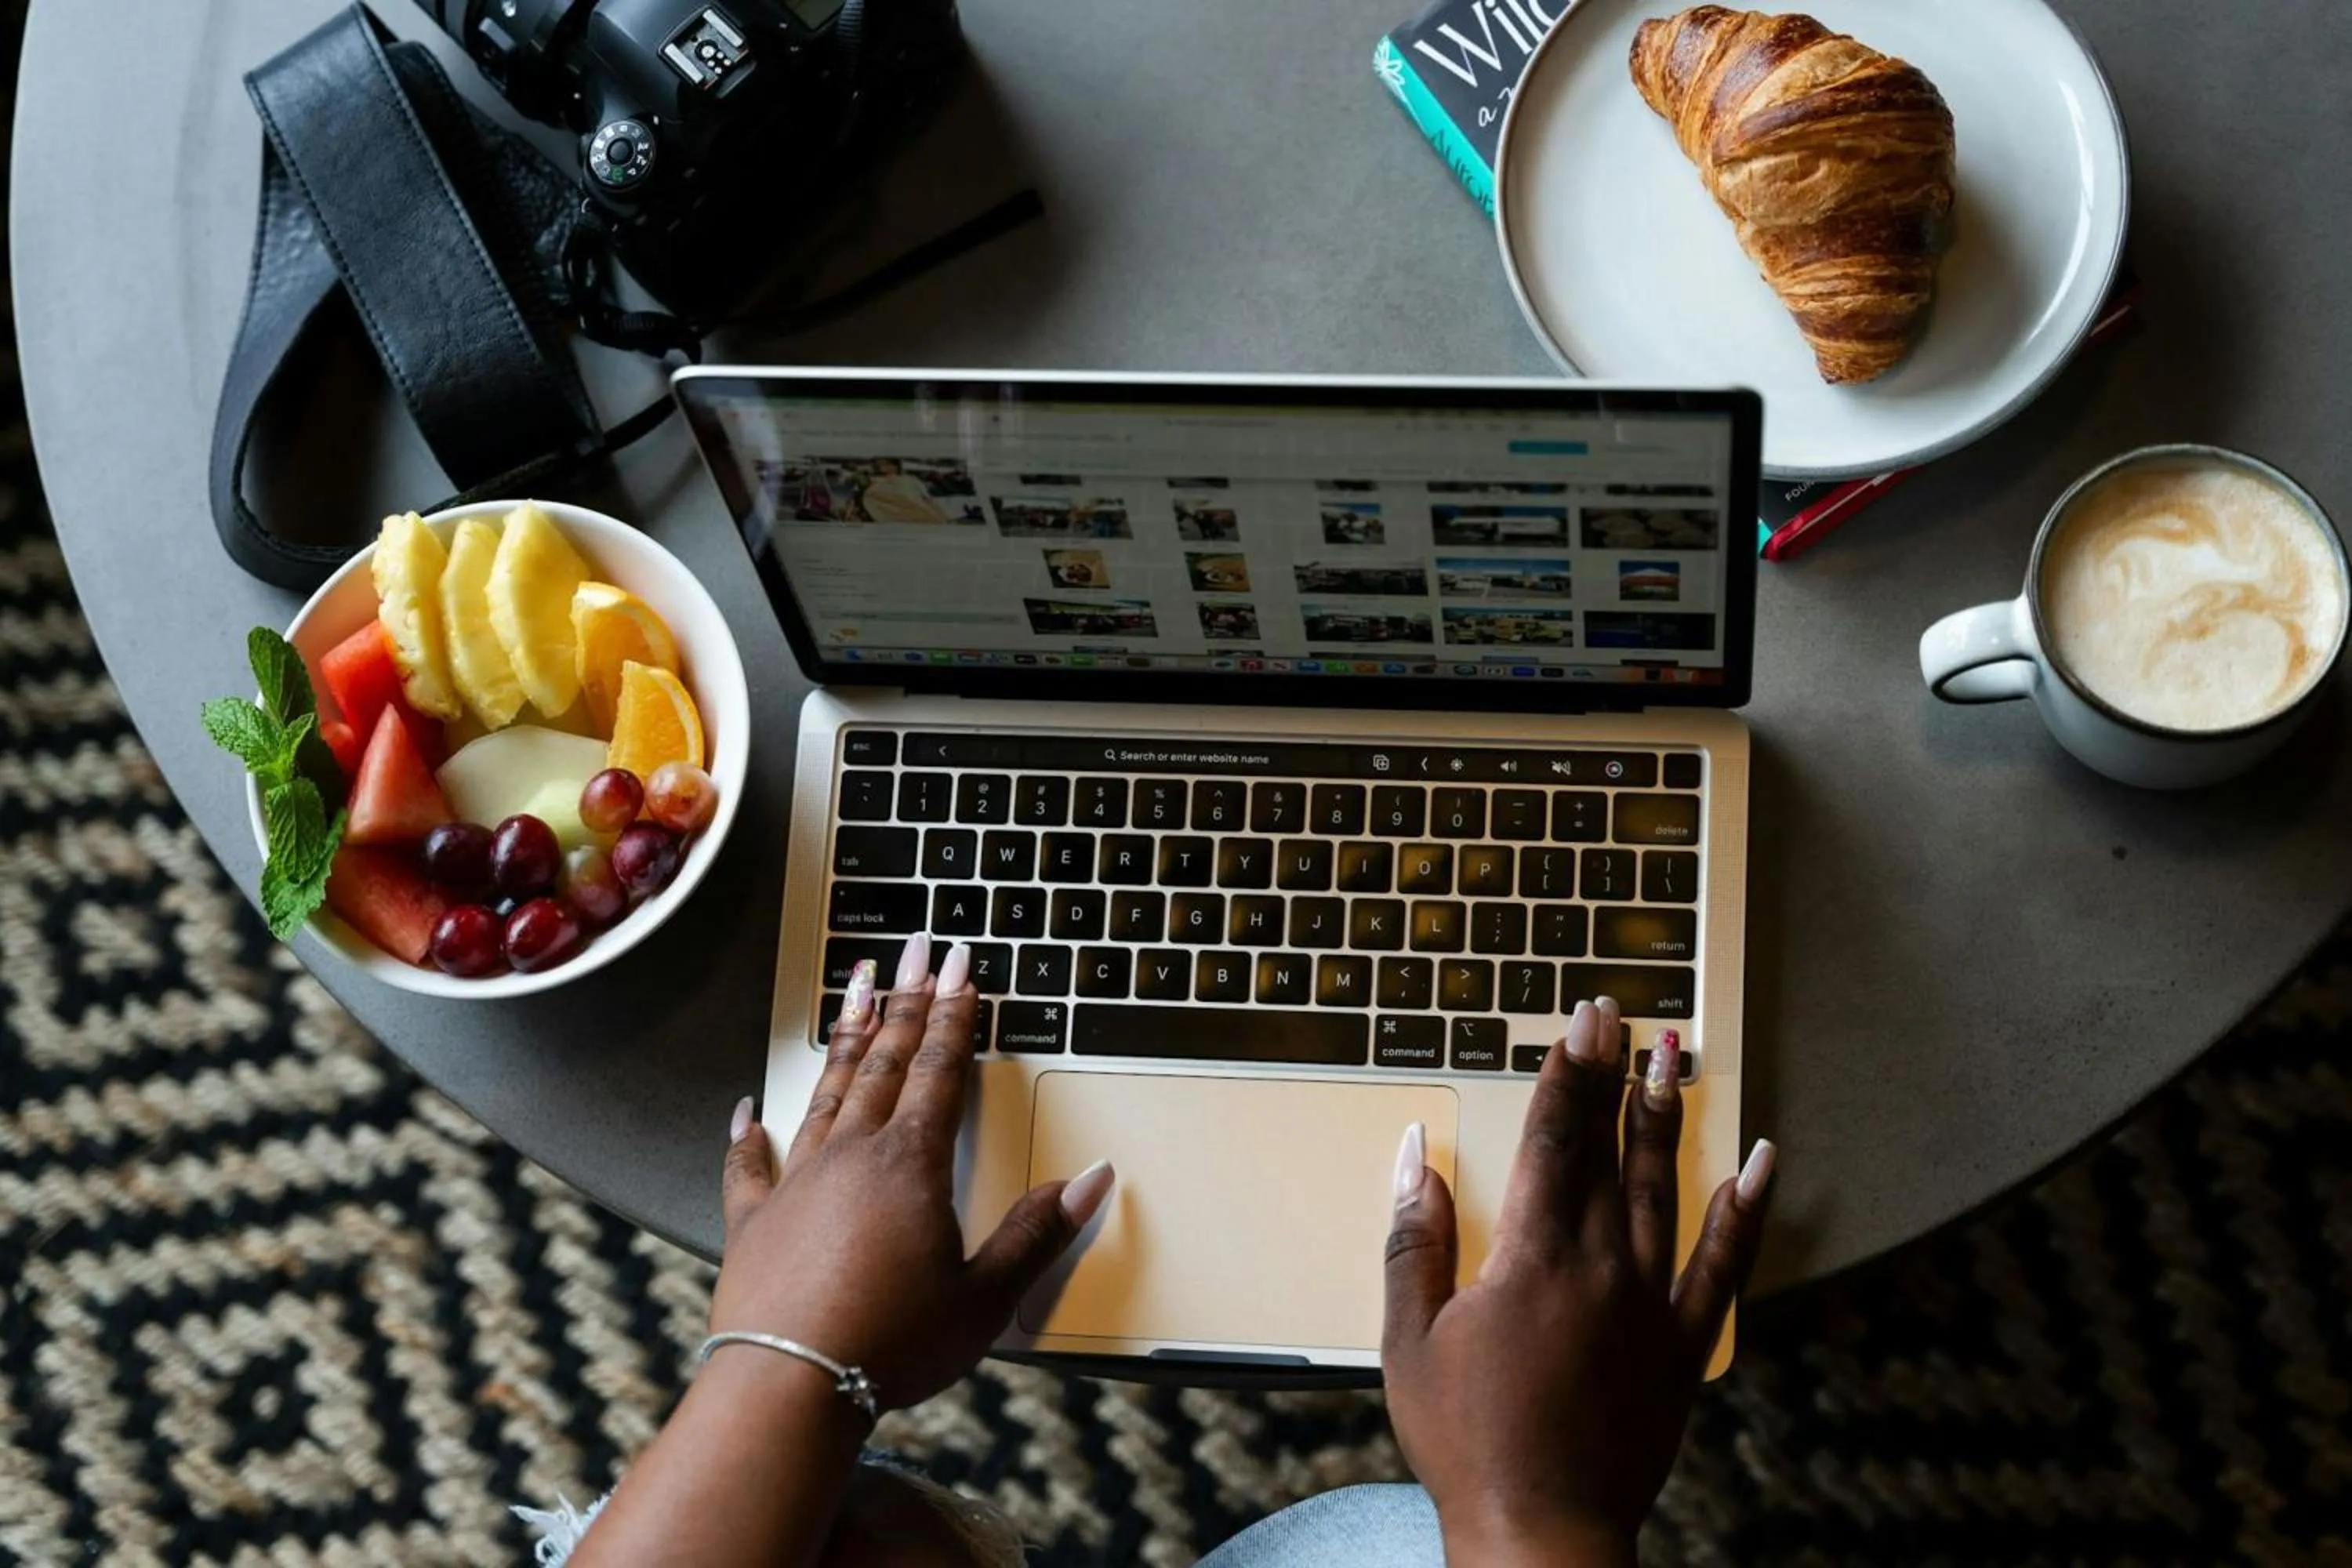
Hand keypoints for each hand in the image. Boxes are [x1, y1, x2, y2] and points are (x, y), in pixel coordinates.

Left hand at [715, 933, 1114, 1414]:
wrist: (789, 1388)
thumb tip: (1094, 1180)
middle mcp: (850, 1157)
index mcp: (911, 1165)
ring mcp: (796, 1184)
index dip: (953, 1015)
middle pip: (883, 1064)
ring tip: (851, 989)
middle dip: (903, 1002)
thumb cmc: (893, 1345)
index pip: (939, 1071)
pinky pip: (749, 1167)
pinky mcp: (752, 1224)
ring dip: (843, 1041)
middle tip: (913, 949)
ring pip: (824, 1094)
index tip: (959, 965)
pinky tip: (746, 1112)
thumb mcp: (986, 1297)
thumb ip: (1037, 1233)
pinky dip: (747, 1137)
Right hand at [1380, 999, 1774, 1565]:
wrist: (1541, 1532)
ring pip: (1664, 1191)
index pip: (1554, 1141)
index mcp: (1532, 1261)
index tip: (1579, 1022)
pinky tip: (1759, 1166)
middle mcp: (1601, 1269)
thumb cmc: (1465, 1442)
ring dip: (1665, 1119)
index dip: (1567, 1075)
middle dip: (1612, 1076)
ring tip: (1673, 1058)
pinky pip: (1724, 1269)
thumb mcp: (1409, 1339)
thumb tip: (1418, 1154)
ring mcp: (1649, 1306)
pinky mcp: (1680, 1348)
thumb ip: (1414, 1240)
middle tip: (1621, 1016)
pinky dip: (1745, 1214)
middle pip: (1609, 1151)